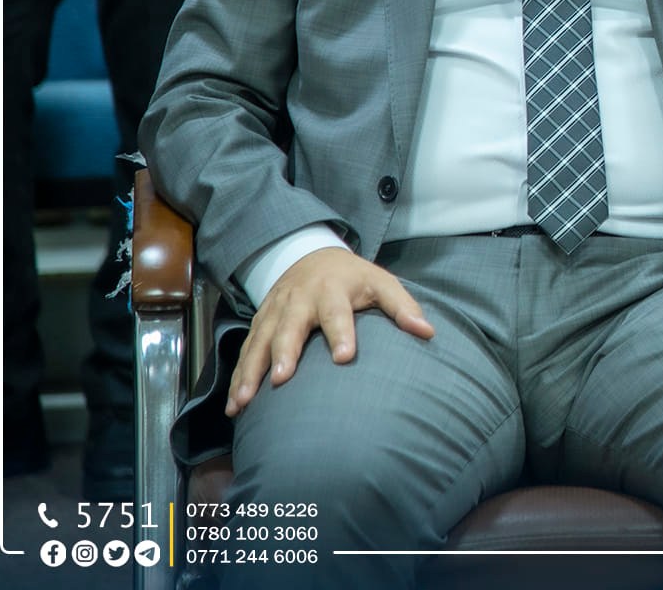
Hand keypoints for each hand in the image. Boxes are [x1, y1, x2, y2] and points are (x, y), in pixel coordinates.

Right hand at [227, 247, 433, 416]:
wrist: (311, 256)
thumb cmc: (353, 278)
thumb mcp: (381, 283)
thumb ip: (402, 307)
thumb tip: (427, 332)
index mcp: (332, 290)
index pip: (337, 313)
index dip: (341, 334)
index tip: (344, 357)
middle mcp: (299, 300)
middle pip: (290, 327)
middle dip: (284, 352)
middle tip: (282, 379)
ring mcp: (275, 312)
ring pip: (260, 342)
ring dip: (251, 372)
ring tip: (245, 401)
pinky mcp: (259, 323)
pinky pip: (245, 351)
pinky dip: (238, 377)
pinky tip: (235, 405)